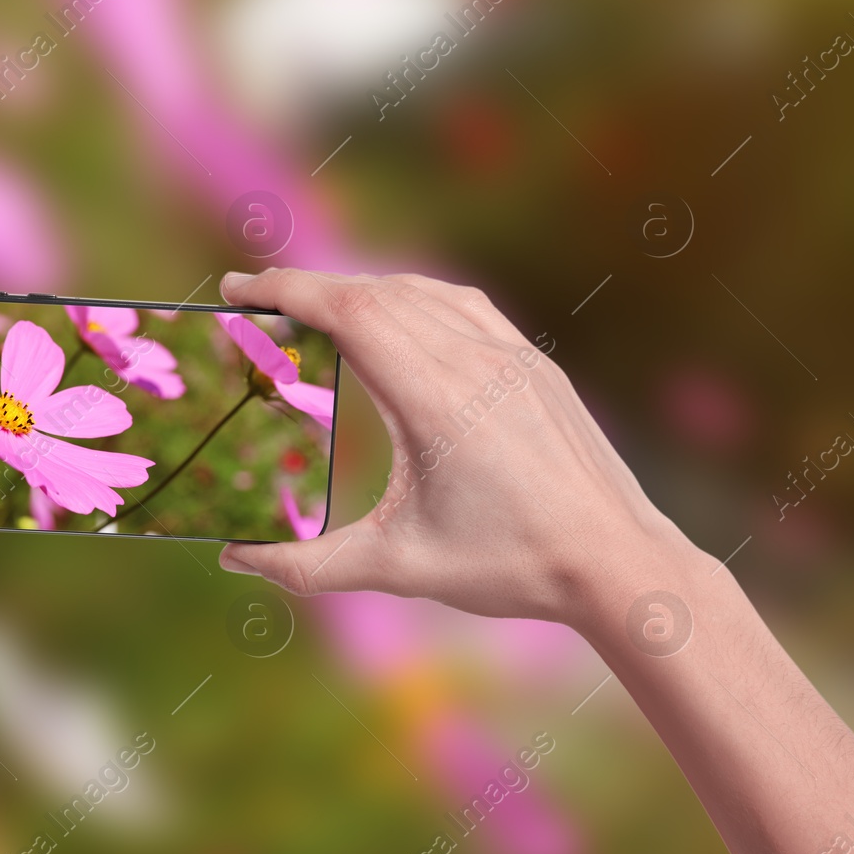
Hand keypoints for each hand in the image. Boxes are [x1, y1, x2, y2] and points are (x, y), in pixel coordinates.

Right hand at [217, 269, 698, 626]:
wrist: (618, 562)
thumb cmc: (512, 565)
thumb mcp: (397, 566)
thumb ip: (306, 563)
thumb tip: (234, 559)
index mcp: (436, 397)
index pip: (349, 311)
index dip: (285, 290)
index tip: (235, 288)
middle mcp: (475, 359)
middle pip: (374, 291)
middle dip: (307, 288)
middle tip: (255, 303)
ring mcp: (511, 355)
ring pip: (419, 290)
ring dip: (358, 288)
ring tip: (313, 309)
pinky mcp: (534, 364)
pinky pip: (462, 304)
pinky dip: (412, 296)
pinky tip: (395, 317)